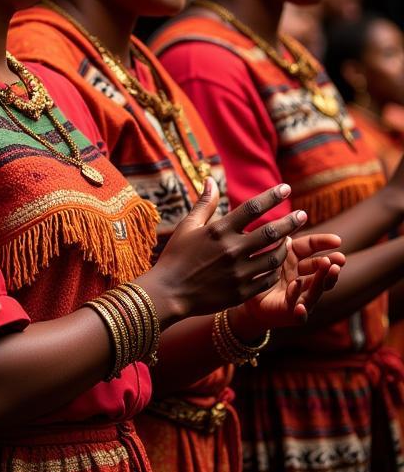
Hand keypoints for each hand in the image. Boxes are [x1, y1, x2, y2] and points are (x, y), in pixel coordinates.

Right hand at [141, 179, 305, 323]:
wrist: (169, 292)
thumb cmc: (176, 256)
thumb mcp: (187, 226)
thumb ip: (205, 204)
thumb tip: (211, 180)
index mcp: (218, 231)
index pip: (252, 208)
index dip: (271, 196)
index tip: (285, 188)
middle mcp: (232, 250)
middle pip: (271, 233)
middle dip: (291, 222)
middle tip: (303, 215)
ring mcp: (239, 273)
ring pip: (275, 257)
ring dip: (286, 247)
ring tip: (290, 240)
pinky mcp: (242, 292)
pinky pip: (269, 279)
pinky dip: (276, 270)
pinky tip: (277, 263)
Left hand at [230, 229, 344, 337]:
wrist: (245, 301)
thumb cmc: (256, 272)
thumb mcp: (263, 253)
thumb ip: (274, 240)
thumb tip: (285, 219)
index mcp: (293, 260)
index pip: (310, 247)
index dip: (323, 243)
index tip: (338, 240)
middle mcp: (300, 277)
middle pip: (318, 270)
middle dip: (329, 265)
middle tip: (338, 260)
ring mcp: (299, 296)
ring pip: (315, 290)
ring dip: (322, 281)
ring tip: (329, 272)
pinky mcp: (292, 314)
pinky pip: (299, 313)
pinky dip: (300, 310)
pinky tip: (299, 305)